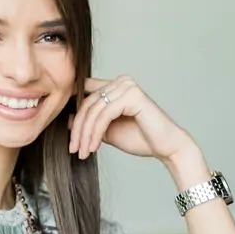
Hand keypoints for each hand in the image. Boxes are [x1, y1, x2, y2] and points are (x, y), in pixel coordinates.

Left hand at [68, 76, 194, 161]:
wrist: (166, 148)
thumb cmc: (141, 139)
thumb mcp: (108, 131)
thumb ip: (92, 123)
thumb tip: (69, 118)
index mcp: (116, 86)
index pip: (85, 91)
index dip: (71, 108)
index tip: (68, 133)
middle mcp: (121, 81)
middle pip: (87, 102)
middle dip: (78, 128)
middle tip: (74, 149)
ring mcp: (127, 86)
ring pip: (94, 110)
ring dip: (85, 134)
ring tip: (82, 152)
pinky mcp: (132, 96)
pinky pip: (105, 114)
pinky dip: (96, 132)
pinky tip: (93, 147)